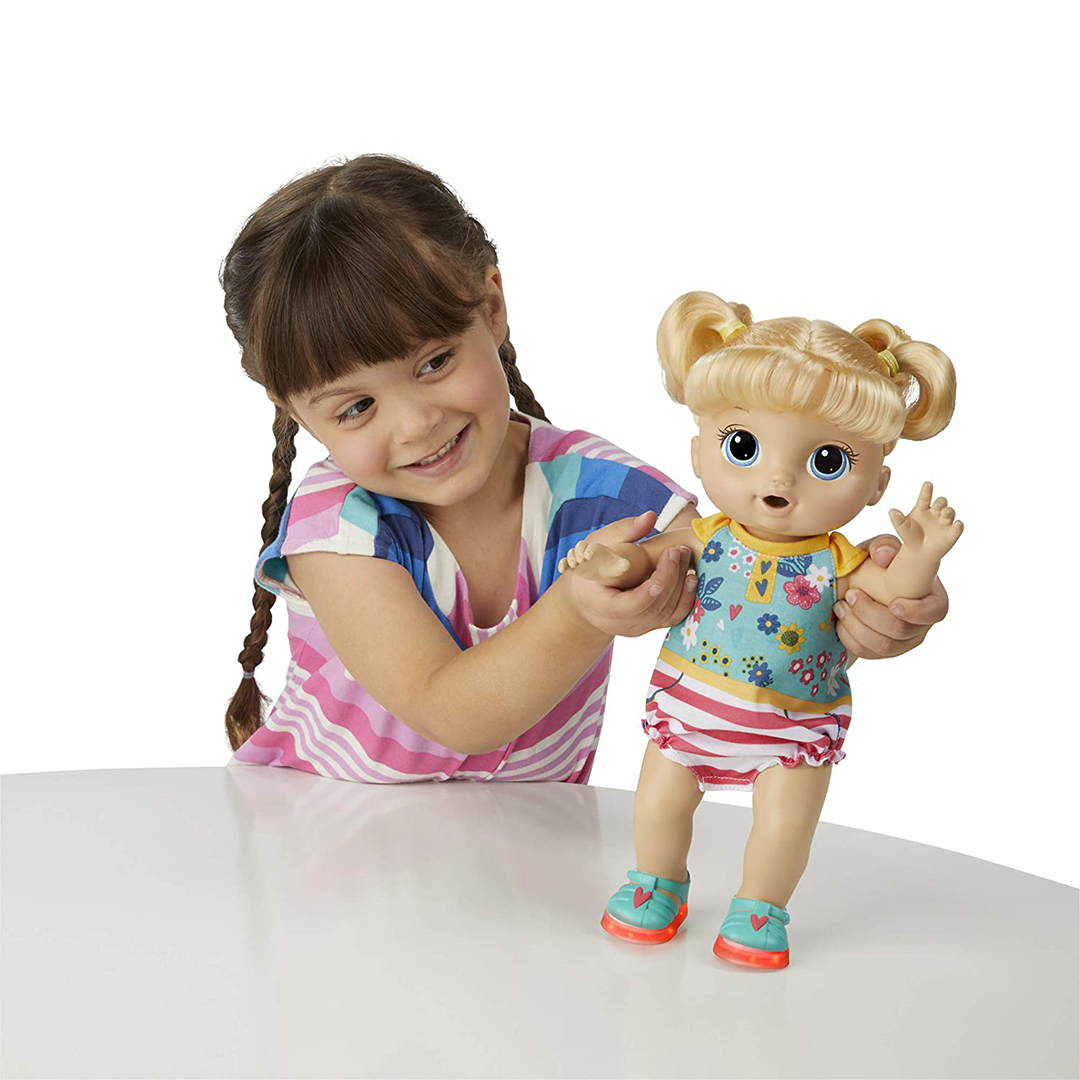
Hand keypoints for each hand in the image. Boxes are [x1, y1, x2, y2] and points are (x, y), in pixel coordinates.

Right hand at [560, 511, 696, 637]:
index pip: (630, 606)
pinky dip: (686, 598)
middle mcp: (622, 623)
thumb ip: (622, 532)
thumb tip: (651, 517)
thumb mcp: (595, 546)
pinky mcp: (650, 625)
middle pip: (654, 608)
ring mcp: (638, 628)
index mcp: (603, 606)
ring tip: (685, 557)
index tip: (664, 567)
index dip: (649, 592)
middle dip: (671, 577)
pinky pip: (673, 617)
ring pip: (667, 614)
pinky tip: (691, 577)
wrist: (583, 600)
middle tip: (678, 550)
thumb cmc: (587, 570)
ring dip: (682, 586)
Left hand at [835, 534, 949, 662]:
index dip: (916, 612)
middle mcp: (922, 624)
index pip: (935, 612)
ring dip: (856, 626)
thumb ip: (884, 546)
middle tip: (850, 595)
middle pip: (901, 631)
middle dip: (871, 614)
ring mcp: (904, 642)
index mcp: (932, 598)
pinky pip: (867, 653)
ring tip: (839, 605)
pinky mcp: (883, 652)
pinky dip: (849, 638)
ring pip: (883, 646)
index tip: (892, 604)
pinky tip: (838, 621)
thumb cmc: (878, 563)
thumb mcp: (881, 548)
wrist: (858, 582)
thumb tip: (882, 556)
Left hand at [887, 480, 963, 560]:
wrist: (918, 552)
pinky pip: (958, 527)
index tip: (928, 484)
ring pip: (950, 512)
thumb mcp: (901, 527)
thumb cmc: (910, 536)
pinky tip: (957, 524)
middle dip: (941, 502)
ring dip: (948, 512)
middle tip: (938, 504)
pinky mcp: (952, 532)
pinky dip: (958, 525)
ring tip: (944, 514)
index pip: (925, 496)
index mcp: (922, 507)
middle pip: (941, 502)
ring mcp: (945, 521)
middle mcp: (936, 512)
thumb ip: (897, 519)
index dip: (927, 490)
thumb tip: (891, 511)